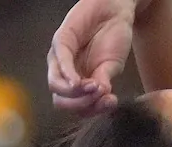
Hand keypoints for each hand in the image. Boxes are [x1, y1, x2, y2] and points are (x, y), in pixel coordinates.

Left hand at [47, 0, 140, 114]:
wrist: (116, 12)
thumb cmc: (114, 38)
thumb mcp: (112, 66)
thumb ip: (103, 83)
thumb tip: (102, 100)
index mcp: (78, 81)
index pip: (76, 106)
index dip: (91, 110)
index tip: (109, 103)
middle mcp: (64, 72)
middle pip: (61, 101)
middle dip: (80, 105)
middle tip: (99, 99)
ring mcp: (59, 58)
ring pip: (56, 86)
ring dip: (75, 94)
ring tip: (95, 88)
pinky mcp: (60, 41)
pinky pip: (60, 63)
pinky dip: (69, 76)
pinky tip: (80, 83)